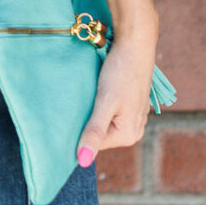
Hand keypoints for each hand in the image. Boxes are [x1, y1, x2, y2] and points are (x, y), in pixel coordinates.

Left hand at [76, 25, 158, 165]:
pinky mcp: (132, 103)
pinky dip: (102, 103)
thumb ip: (94, 132)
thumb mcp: (104, 102)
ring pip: (105, 121)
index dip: (79, 130)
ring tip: (88, 94)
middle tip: (80, 101)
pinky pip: (112, 111)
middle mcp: (135, 130)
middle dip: (88, 120)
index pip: (93, 144)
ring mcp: (135, 116)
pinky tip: (98, 89)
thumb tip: (83, 161)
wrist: (135, 44)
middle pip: (100, 134)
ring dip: (94, 110)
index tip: (70, 115)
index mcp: (128, 135)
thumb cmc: (120, 72)